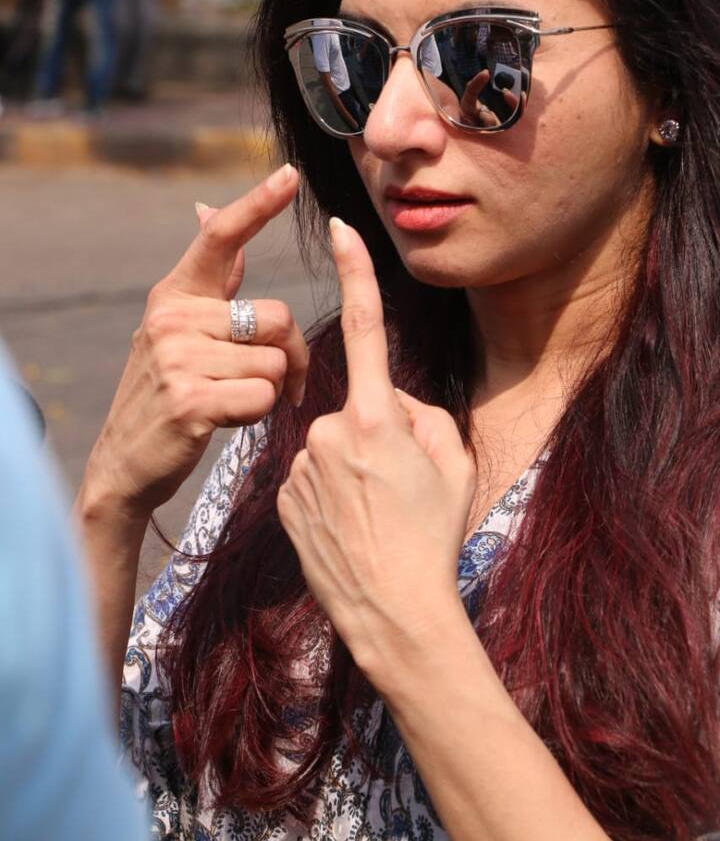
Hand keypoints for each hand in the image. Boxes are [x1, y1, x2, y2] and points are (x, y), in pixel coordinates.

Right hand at [82, 164, 308, 518]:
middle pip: (279, 317)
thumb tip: (208, 209)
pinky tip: (227, 420)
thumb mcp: (177, 327)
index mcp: (174, 294)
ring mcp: (178, 358)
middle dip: (291, 354)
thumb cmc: (167, 391)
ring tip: (235, 400)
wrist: (126, 461)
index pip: (221, 238)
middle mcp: (172, 318)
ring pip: (275, 361)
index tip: (290, 175)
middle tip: (278, 379)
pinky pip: (263, 395)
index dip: (258, 204)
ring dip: (271, 388)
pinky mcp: (191, 400)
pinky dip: (259, 414)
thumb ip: (208, 276)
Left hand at [277, 219, 475, 683]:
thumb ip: (422, 414)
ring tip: (375, 516)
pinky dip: (330, 493)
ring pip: (333, 445)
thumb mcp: (453, 463)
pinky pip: (311, 476)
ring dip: (353, 467)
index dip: (355, 272)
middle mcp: (330, 429)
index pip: (364, 327)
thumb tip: (392, 402)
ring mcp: (300, 464)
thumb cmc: (433, 536)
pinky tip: (348, 528)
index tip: (340, 228)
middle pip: (359, 409)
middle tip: (401, 488)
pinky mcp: (282, 495)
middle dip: (379, 433)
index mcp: (378, 415)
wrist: (394, 613)